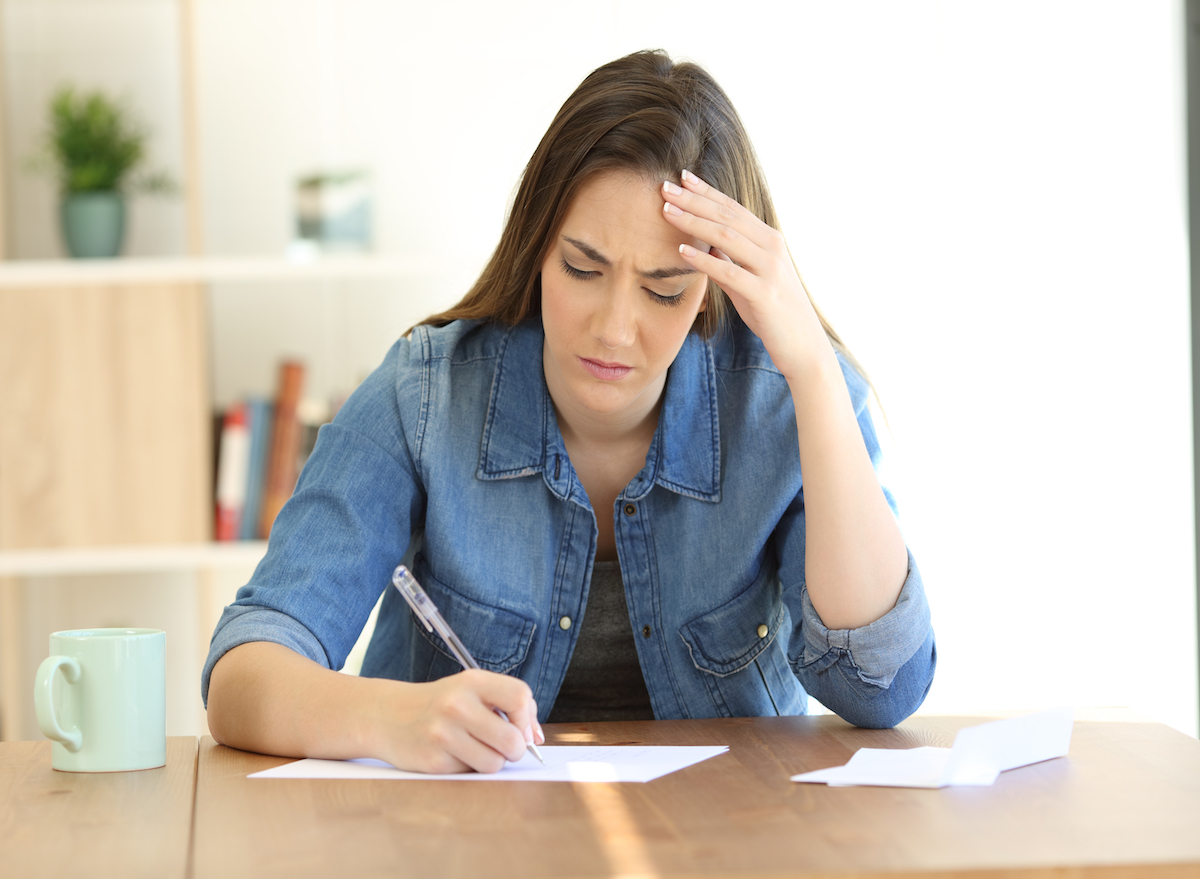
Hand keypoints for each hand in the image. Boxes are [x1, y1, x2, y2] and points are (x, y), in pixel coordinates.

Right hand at [378, 669, 544, 774]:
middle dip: (515, 750)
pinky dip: (467, 768)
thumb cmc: (441, 705)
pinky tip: (452, 754)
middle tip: (503, 747)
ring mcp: (443, 734)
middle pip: (512, 740)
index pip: (520, 696)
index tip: (521, 728)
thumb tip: (536, 738)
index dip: (527, 718)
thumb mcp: (471, 691)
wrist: (388, 715)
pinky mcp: (433, 760)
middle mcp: (457, 704)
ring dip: (491, 762)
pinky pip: (470, 774)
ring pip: (494, 763)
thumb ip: (507, 706)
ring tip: (476, 749)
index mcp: (472, 681)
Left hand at [661, 170, 832, 380]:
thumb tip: (704, 247)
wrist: (803, 346)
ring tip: (667, 211)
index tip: (681, 177)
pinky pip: (730, 272)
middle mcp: (772, 248)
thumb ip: (728, 263)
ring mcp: (770, 270)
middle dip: (694, 200)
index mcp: (769, 240)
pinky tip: (682, 251)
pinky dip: (705, 260)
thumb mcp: (748, 283)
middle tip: (665, 186)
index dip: (707, 191)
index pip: (733, 209)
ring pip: (727, 238)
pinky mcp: (764, 294)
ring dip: (694, 222)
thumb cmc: (773, 314)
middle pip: (727, 216)